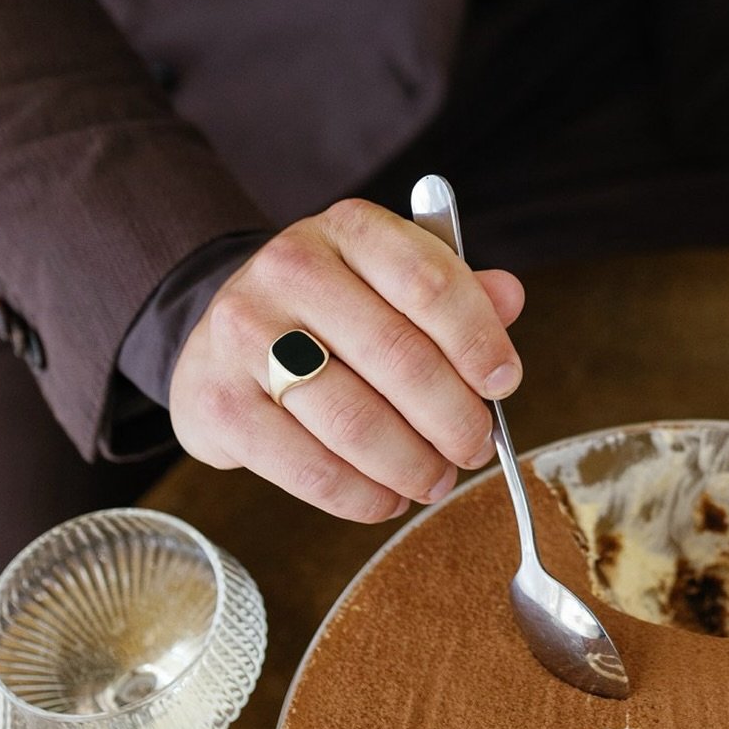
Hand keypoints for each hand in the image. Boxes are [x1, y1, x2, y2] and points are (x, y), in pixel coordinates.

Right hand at [170, 199, 524, 522]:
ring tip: (436, 481)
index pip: (428, 282)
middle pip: (398, 358)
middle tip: (476, 449)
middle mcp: (289, 270)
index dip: (478, 340)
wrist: (222, 336)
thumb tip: (509, 298)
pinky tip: (387, 499)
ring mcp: (244, 336)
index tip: (504, 383)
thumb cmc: (330, 312)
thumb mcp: (389, 280)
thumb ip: (453, 290)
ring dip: (412, 466)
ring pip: (355, 422)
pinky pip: (309, 468)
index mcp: (348, 229)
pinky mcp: (219, 403)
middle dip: (454, 418)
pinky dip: (362, 496)